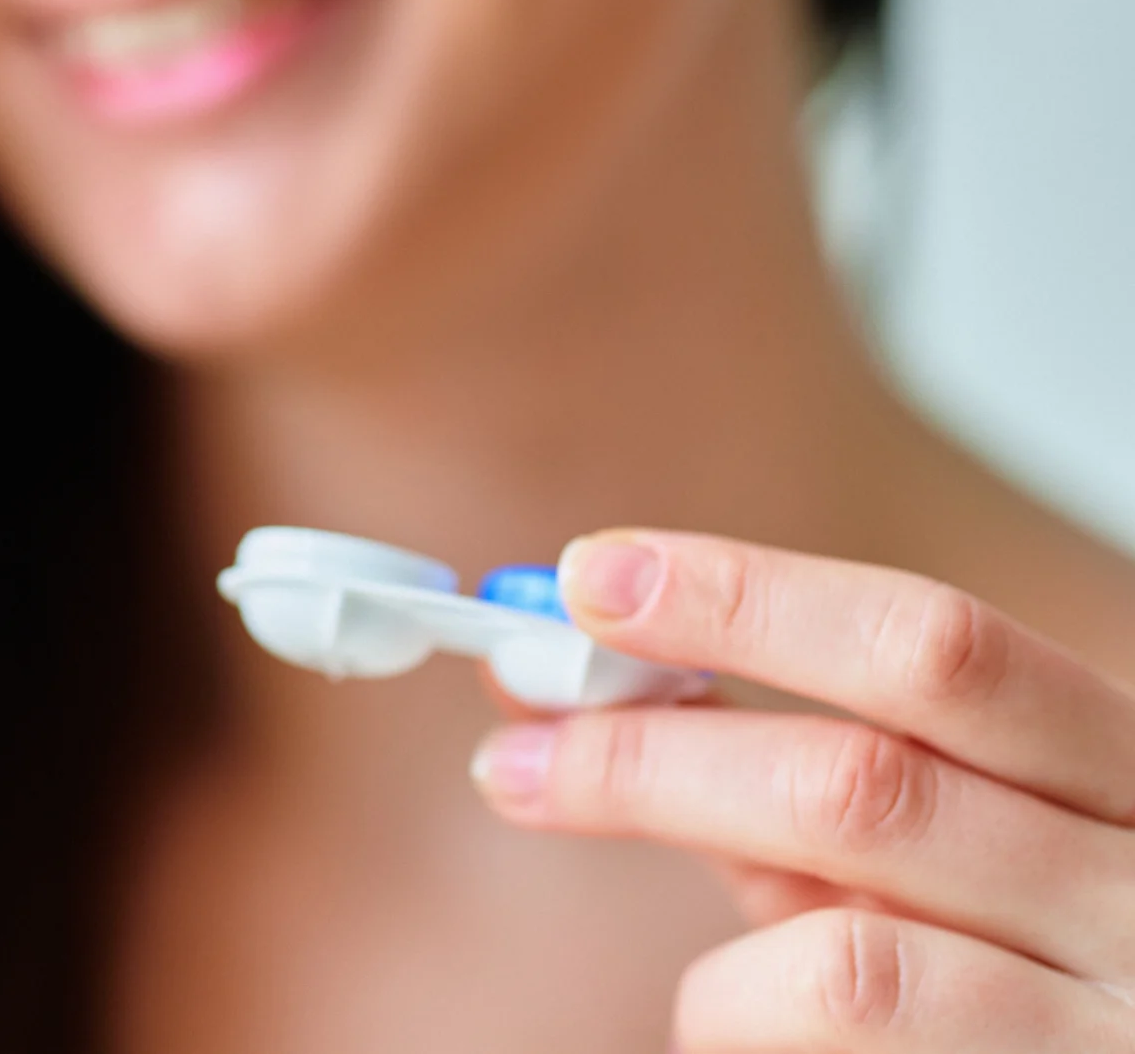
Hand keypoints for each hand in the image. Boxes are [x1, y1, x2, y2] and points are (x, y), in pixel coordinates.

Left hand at [471, 530, 1134, 1050]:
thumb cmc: (1040, 971)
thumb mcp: (946, 855)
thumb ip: (801, 783)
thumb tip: (576, 700)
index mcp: (1119, 767)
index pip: (935, 646)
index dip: (750, 600)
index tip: (588, 578)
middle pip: (863, 784)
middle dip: (654, 761)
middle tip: (513, 753)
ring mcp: (1119, 1023)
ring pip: (850, 961)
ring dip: (712, 956)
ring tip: (690, 987)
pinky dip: (750, 1030)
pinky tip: (739, 1032)